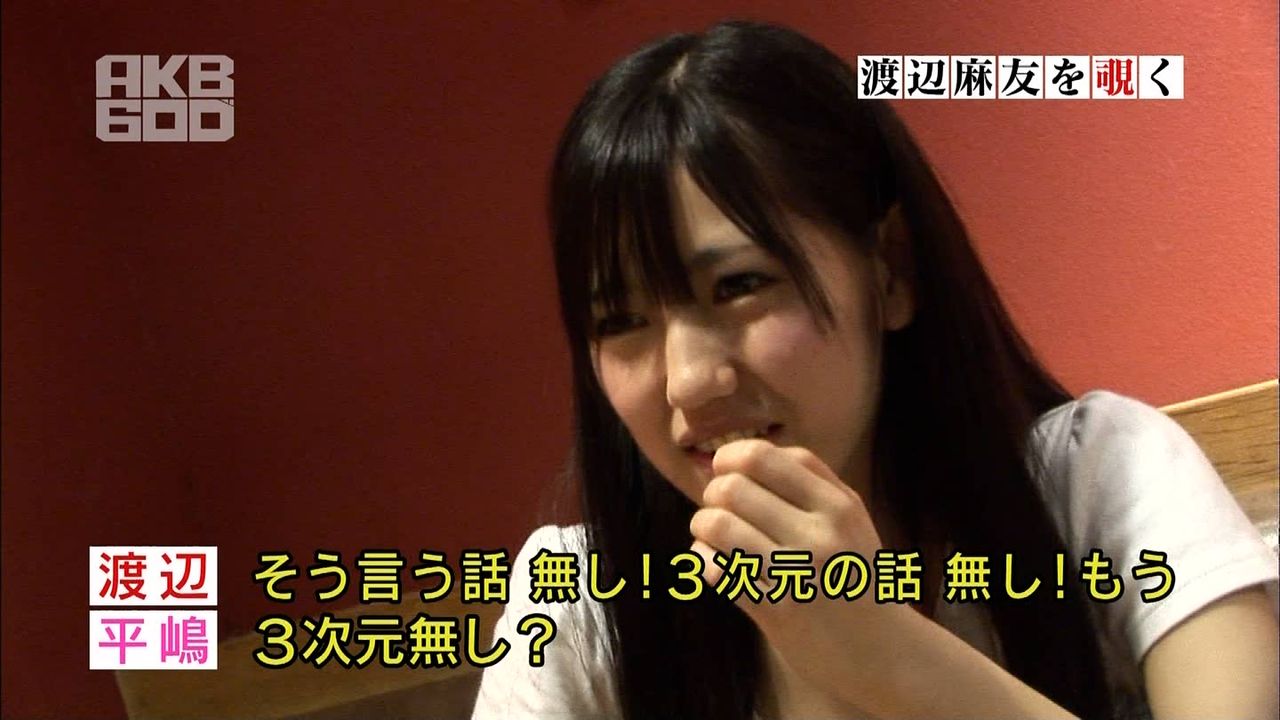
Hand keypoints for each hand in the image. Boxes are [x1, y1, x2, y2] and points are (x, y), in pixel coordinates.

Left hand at [687, 437, 911, 709]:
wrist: (886, 652)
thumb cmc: (857, 575)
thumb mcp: (850, 517)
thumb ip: (807, 479)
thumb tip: (740, 453)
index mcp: (837, 504)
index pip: (760, 456)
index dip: (729, 458)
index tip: (726, 472)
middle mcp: (819, 535)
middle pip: (730, 488)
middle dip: (712, 495)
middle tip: (720, 509)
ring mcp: (797, 575)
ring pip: (717, 526)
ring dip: (703, 529)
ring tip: (713, 537)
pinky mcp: (777, 612)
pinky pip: (717, 571)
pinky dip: (705, 563)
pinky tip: (717, 565)